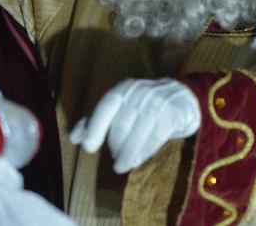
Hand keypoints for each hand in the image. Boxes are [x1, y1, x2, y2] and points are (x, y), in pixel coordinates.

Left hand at [68, 78, 199, 173]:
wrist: (182, 99)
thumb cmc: (144, 106)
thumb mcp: (120, 109)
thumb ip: (96, 121)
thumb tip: (73, 138)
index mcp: (123, 90)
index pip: (105, 105)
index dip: (95, 126)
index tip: (89, 148)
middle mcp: (139, 92)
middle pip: (122, 124)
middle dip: (115, 145)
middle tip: (114, 160)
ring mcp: (158, 101)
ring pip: (139, 131)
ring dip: (129, 153)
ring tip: (122, 166)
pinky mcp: (173, 113)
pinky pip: (156, 135)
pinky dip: (145, 151)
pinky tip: (139, 160)